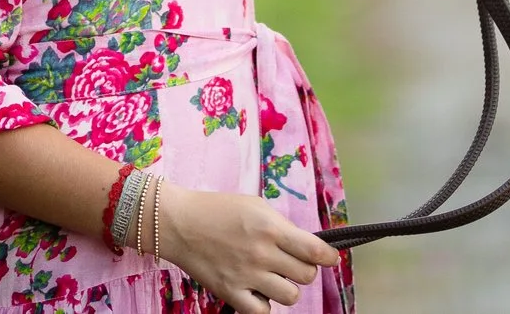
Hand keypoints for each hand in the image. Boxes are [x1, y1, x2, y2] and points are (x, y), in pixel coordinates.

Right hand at [153, 183, 341, 312]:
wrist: (179, 222)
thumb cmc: (217, 209)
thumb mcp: (256, 206)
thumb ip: (282, 227)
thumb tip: (307, 247)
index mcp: (270, 228)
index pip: (315, 251)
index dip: (328, 256)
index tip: (329, 258)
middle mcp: (261, 253)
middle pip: (306, 275)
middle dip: (304, 269)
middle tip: (290, 262)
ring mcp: (246, 276)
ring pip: (291, 296)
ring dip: (286, 287)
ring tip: (272, 277)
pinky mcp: (231, 292)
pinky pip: (263, 312)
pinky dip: (264, 304)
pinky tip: (257, 290)